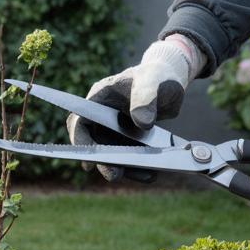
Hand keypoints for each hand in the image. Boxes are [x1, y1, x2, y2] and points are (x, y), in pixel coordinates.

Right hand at [67, 34, 203, 180]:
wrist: (169, 82)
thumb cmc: (157, 75)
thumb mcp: (152, 81)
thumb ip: (146, 98)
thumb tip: (142, 124)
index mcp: (100, 97)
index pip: (80, 120)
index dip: (80, 141)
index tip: (89, 159)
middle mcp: (102, 115)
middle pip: (93, 142)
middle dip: (102, 160)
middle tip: (114, 174)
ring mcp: (114, 129)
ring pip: (110, 154)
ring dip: (124, 167)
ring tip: (145, 175)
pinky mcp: (127, 140)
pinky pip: (127, 157)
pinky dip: (136, 167)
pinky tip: (150, 173)